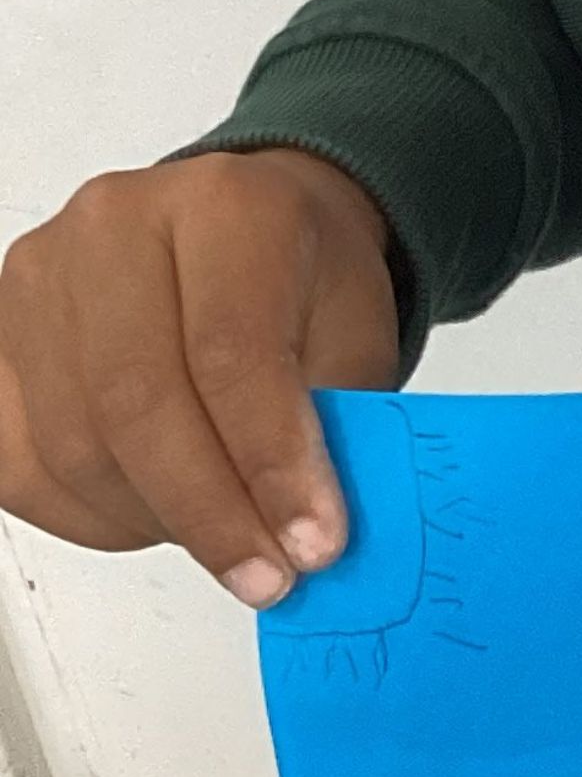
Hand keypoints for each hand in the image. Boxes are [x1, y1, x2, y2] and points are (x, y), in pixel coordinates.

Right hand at [0, 150, 397, 604]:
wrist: (245, 235)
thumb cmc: (298, 279)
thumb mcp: (355, 334)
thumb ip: (336, 427)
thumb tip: (309, 534)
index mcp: (225, 203)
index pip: (232, 351)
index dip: (270, 463)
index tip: (312, 541)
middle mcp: (116, 226)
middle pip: (138, 401)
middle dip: (210, 512)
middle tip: (267, 573)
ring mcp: (39, 282)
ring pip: (75, 445)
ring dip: (154, 522)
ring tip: (225, 544)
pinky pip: (22, 465)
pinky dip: (92, 517)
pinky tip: (156, 519)